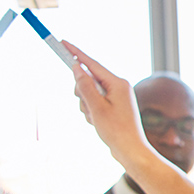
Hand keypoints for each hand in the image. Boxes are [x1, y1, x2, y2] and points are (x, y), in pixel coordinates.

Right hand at [61, 42, 158, 170]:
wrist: (130, 151)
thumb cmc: (116, 130)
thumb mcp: (96, 107)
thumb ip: (85, 86)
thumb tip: (76, 67)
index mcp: (117, 83)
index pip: (92, 64)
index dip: (75, 53)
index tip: (62, 42)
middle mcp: (118, 87)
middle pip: (88, 79)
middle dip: (81, 93)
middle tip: (88, 107)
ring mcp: (116, 97)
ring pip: (89, 93)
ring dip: (86, 105)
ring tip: (95, 119)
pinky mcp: (113, 106)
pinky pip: (94, 103)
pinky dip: (91, 112)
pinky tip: (97, 123)